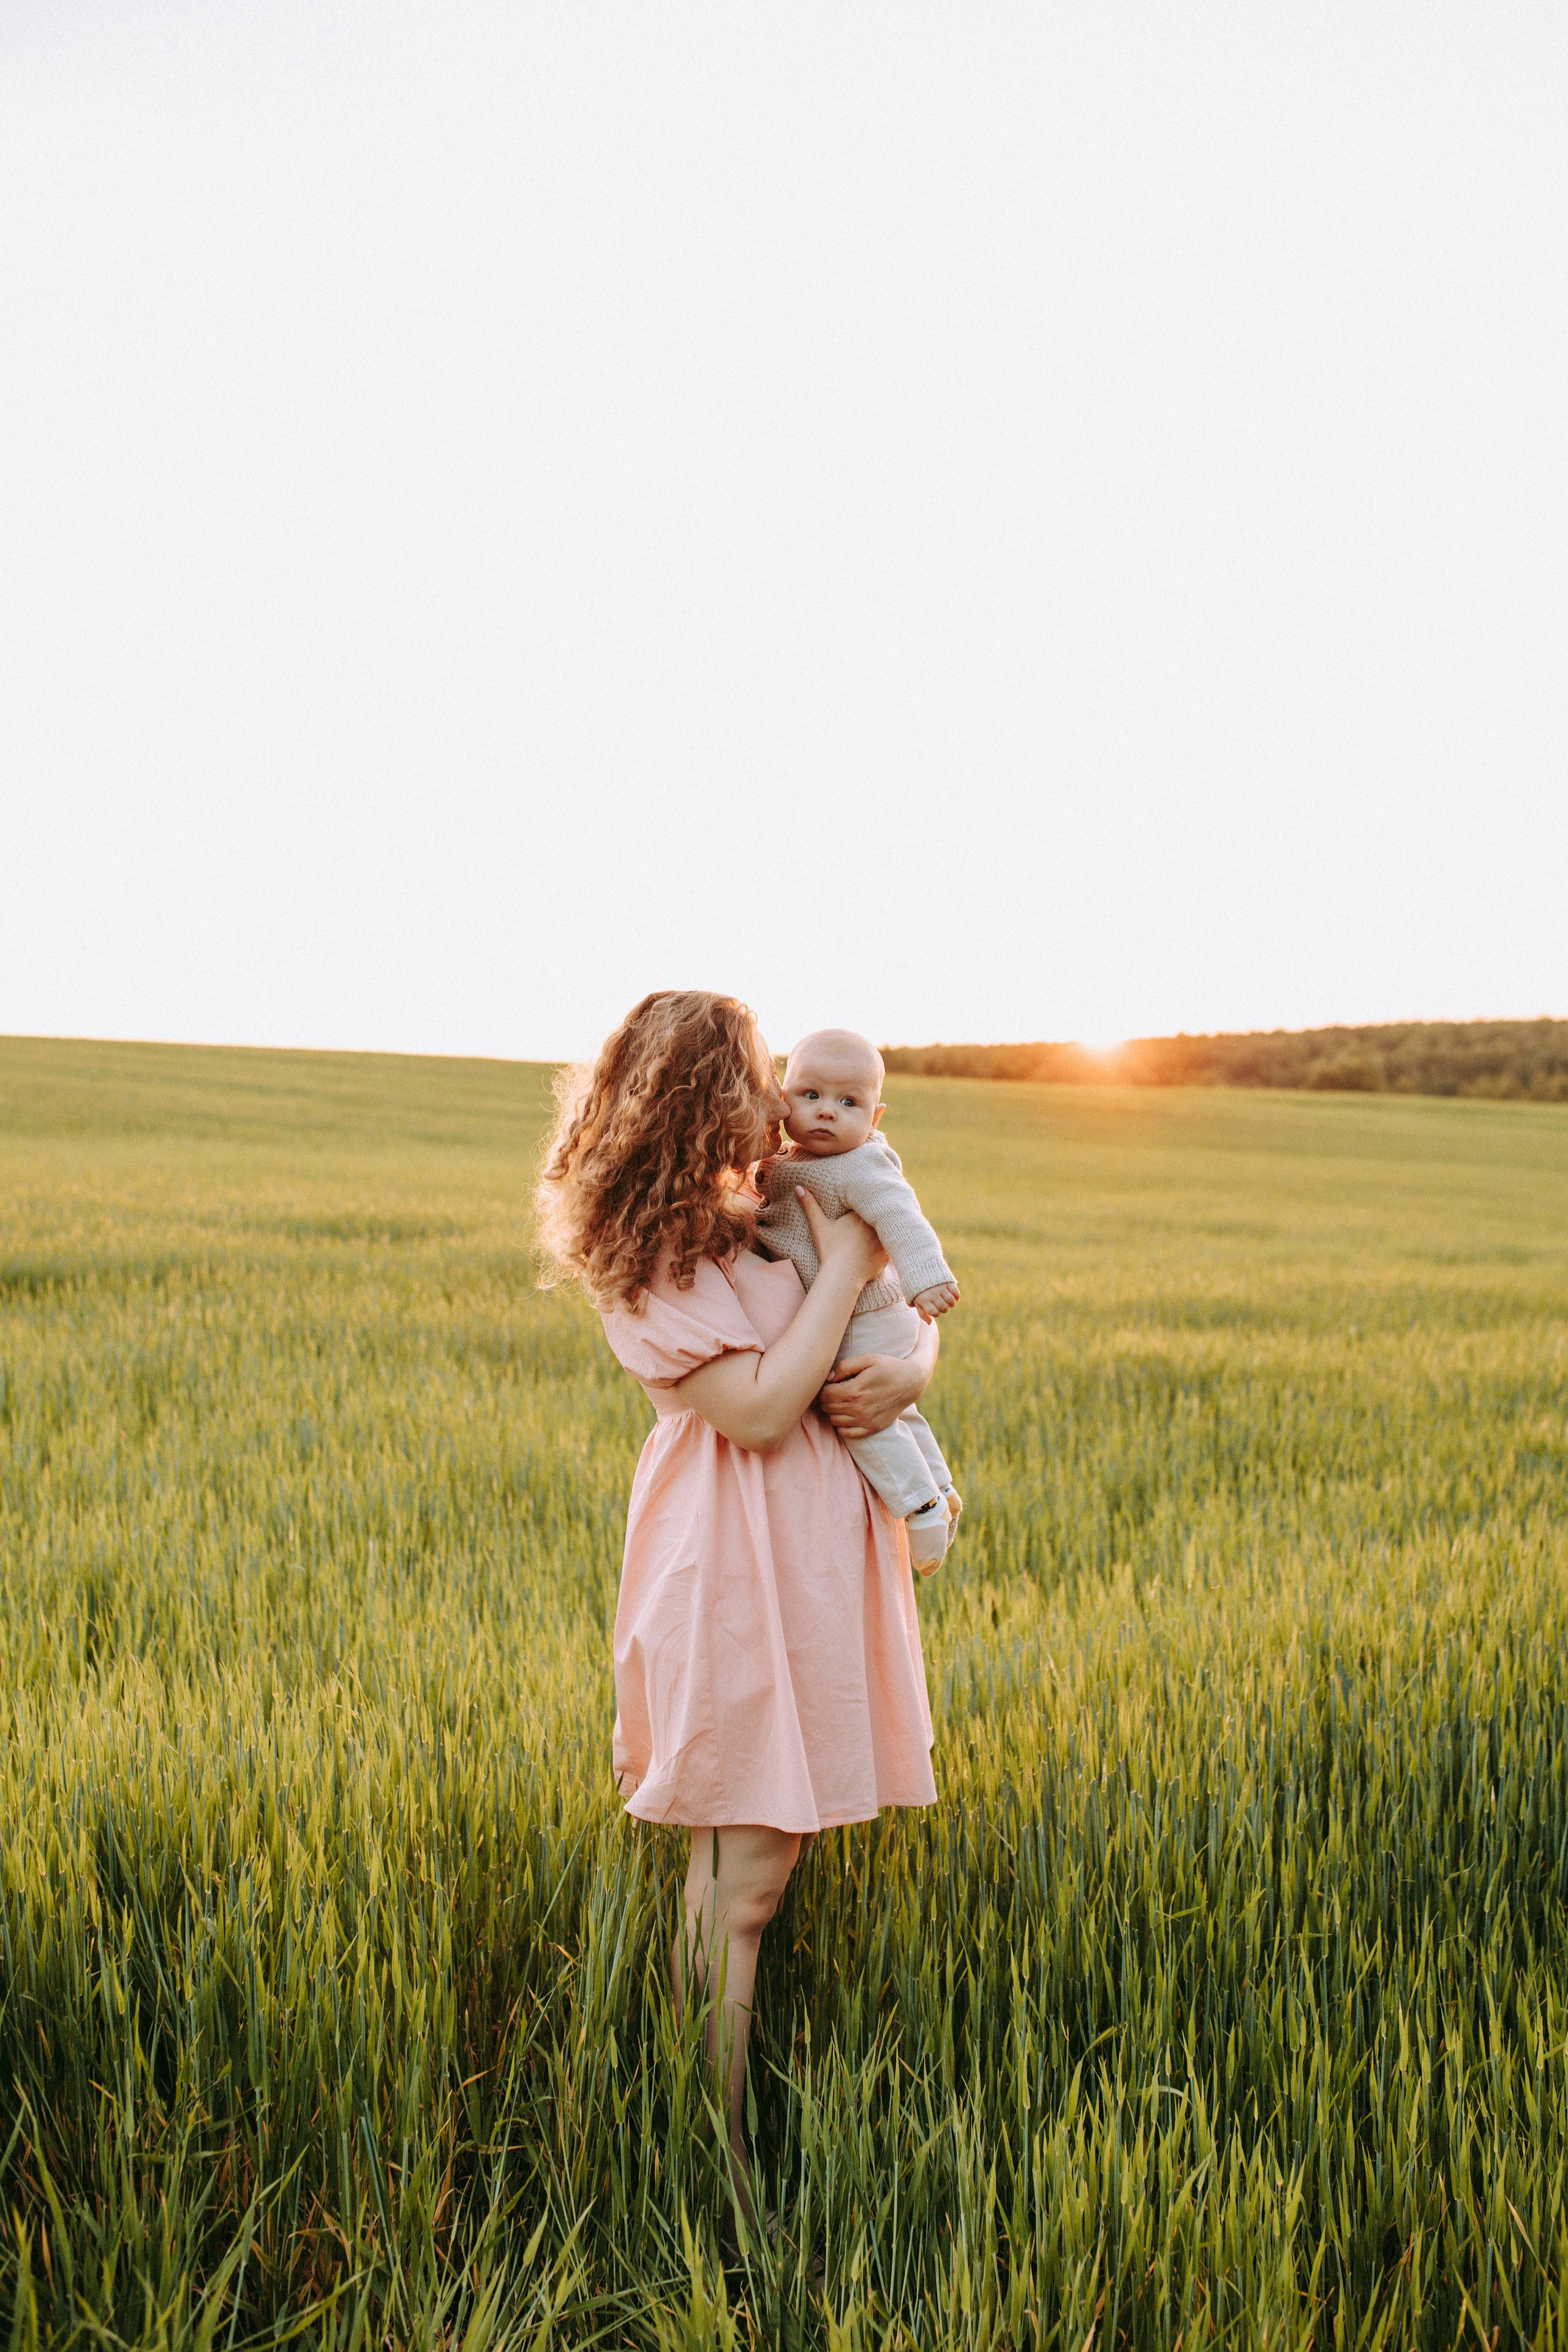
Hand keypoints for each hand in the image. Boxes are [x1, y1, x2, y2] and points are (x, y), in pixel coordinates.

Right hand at [796, 1188, 887, 1288]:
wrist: (842, 1276)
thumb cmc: (830, 1250)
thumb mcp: (819, 1226)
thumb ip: (810, 1206)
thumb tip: (798, 1187)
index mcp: (859, 1215)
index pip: (866, 1205)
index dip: (864, 1207)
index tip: (860, 1211)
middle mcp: (875, 1225)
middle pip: (877, 1217)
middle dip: (874, 1219)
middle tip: (867, 1225)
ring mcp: (883, 1240)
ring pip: (885, 1232)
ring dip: (882, 1233)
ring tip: (875, 1236)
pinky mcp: (887, 1255)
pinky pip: (889, 1249)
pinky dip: (884, 1250)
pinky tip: (878, 1251)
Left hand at [817, 1342, 932, 1438]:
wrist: (911, 1382)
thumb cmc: (888, 1367)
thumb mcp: (867, 1358)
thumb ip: (845, 1366)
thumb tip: (829, 1378)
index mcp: (855, 1390)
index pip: (825, 1394)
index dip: (823, 1388)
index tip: (830, 1383)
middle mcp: (858, 1408)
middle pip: (828, 1407)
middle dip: (826, 1399)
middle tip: (834, 1391)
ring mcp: (866, 1420)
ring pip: (835, 1421)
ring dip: (833, 1411)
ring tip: (840, 1402)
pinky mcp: (873, 1428)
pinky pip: (848, 1434)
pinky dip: (842, 1426)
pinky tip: (846, 1416)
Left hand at [911, 1279, 959, 1320]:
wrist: (919, 1269)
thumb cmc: (917, 1289)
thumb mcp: (916, 1300)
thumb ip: (921, 1313)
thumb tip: (930, 1323)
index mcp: (924, 1300)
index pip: (935, 1313)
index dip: (936, 1313)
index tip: (935, 1310)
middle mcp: (932, 1294)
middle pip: (943, 1308)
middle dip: (944, 1309)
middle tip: (942, 1306)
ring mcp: (940, 1288)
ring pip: (951, 1301)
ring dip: (951, 1304)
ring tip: (948, 1302)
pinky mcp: (947, 1282)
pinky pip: (956, 1292)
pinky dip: (957, 1296)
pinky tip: (954, 1297)